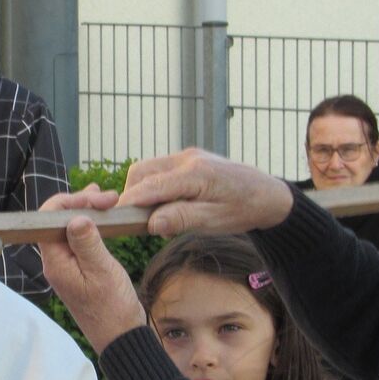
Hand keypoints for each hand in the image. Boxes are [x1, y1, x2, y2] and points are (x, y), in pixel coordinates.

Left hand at [37, 186, 145, 353]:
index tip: (98, 197)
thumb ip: (87, 243)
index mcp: (55, 262)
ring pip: (69, 228)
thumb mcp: (102, 271)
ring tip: (108, 201)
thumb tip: (75, 217)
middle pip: (57, 220)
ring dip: (86, 211)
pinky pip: (78, 239)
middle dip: (80, 203)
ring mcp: (67, 264)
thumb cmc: (113, 308)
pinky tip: (104, 217)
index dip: (70, 201)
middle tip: (109, 198)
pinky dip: (90, 224)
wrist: (122, 336)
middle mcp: (56, 261)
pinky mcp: (79, 267)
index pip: (48, 219)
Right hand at [120, 148, 293, 234]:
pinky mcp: (189, 159)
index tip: (112, 216)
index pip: (151, 186)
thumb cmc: (243, 209)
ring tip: (155, 216)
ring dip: (143, 190)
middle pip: (142, 171)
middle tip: (136, 221)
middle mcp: (187, 158)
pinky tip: (167, 206)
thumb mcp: (215, 221)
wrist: (267, 194)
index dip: (129, 201)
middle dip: (132, 194)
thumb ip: (182, 219)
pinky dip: (155, 186)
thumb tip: (151, 223)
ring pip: (148, 169)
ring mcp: (188, 156)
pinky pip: (161, 170)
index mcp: (195, 174)